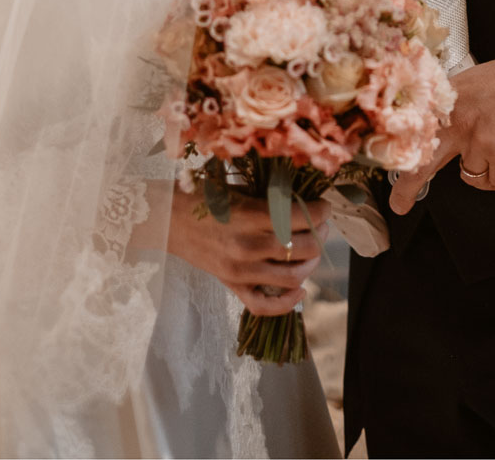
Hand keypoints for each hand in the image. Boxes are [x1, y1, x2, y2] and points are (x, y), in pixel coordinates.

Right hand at [165, 184, 330, 315]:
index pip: (304, 216)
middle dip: (320, 234)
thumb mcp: (243, 190)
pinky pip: (264, 305)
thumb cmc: (207, 199)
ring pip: (294, 276)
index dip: (322, 211)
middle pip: (305, 247)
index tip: (324, 206)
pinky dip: (287, 302)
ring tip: (312, 250)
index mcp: (252, 215)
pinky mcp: (232, 286)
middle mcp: (249, 245)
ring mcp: (241, 270)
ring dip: (311, 263)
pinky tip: (300, 289)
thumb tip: (310, 203)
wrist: (170, 220)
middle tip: (320, 225)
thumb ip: (273, 199)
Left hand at [389, 45, 494, 208]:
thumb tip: (453, 124)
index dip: (403, 151)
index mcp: (450, 99)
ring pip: (474, 175)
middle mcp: (459, 121)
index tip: (392, 169)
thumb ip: (461, 105)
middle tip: (401, 203)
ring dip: (488, 173)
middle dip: (408, 187)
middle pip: (425, 161)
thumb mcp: (479, 81)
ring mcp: (481, 140)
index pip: (417, 130)